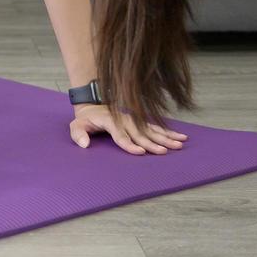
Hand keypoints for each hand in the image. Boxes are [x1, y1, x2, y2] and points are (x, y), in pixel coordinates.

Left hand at [69, 104, 187, 155]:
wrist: (93, 104)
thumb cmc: (85, 119)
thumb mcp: (76, 125)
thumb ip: (78, 134)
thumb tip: (84, 145)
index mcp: (110, 121)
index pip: (120, 135)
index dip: (129, 144)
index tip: (140, 152)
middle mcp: (125, 120)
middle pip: (140, 134)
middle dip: (152, 143)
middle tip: (164, 151)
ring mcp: (134, 119)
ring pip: (152, 130)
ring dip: (166, 137)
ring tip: (179, 144)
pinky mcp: (140, 121)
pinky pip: (155, 127)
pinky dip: (168, 132)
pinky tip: (180, 137)